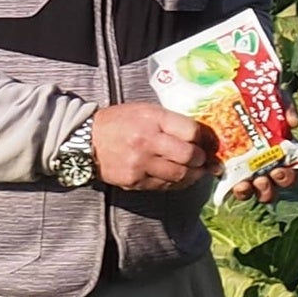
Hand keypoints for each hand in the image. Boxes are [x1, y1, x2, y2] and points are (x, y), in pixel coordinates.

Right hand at [89, 100, 217, 192]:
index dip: (206, 139)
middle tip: (207, 160)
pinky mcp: (134, 181)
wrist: (85, 141)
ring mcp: (140, 164)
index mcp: (152, 120)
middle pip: (189, 156)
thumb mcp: (146, 111)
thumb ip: (172, 122)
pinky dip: (177, 182)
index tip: (212, 143)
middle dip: (203, 159)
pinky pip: (165, 185)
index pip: (191, 132)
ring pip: (180, 175)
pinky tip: (180, 178)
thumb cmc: (120, 122)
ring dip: (194, 175)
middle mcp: (147, 142)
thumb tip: (202, 137)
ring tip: (198, 171)